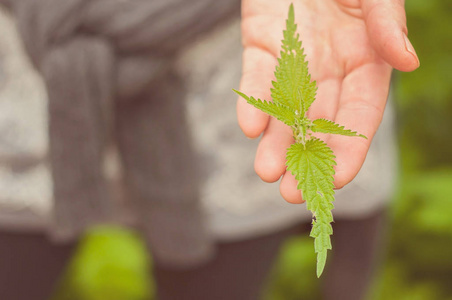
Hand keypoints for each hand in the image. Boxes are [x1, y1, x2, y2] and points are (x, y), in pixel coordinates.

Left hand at [237, 0, 418, 202]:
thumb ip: (388, 24)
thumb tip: (408, 62)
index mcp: (365, 62)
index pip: (360, 116)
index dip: (349, 149)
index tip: (335, 181)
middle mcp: (329, 68)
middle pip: (318, 121)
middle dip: (305, 157)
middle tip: (292, 193)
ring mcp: (293, 58)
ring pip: (284, 107)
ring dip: (275, 140)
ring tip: (267, 171)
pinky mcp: (261, 42)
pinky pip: (257, 74)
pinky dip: (253, 99)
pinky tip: (249, 126)